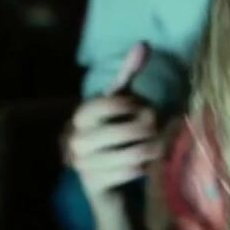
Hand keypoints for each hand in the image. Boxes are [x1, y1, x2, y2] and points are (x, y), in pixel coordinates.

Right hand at [64, 42, 161, 211]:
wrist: (100, 177)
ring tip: (154, 148)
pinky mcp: (93, 185)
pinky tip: (143, 166)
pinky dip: (144, 169)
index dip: (135, 106)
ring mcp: (82, 163)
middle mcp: (75, 138)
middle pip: (132, 131)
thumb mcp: (120, 101)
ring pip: (135, 154)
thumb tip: (143, 44)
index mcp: (81, 114)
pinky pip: (132, 173)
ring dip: (152, 151)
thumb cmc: (112, 130)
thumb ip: (128, 73)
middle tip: (154, 132)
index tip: (139, 110)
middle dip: (151, 131)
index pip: (114, 102)